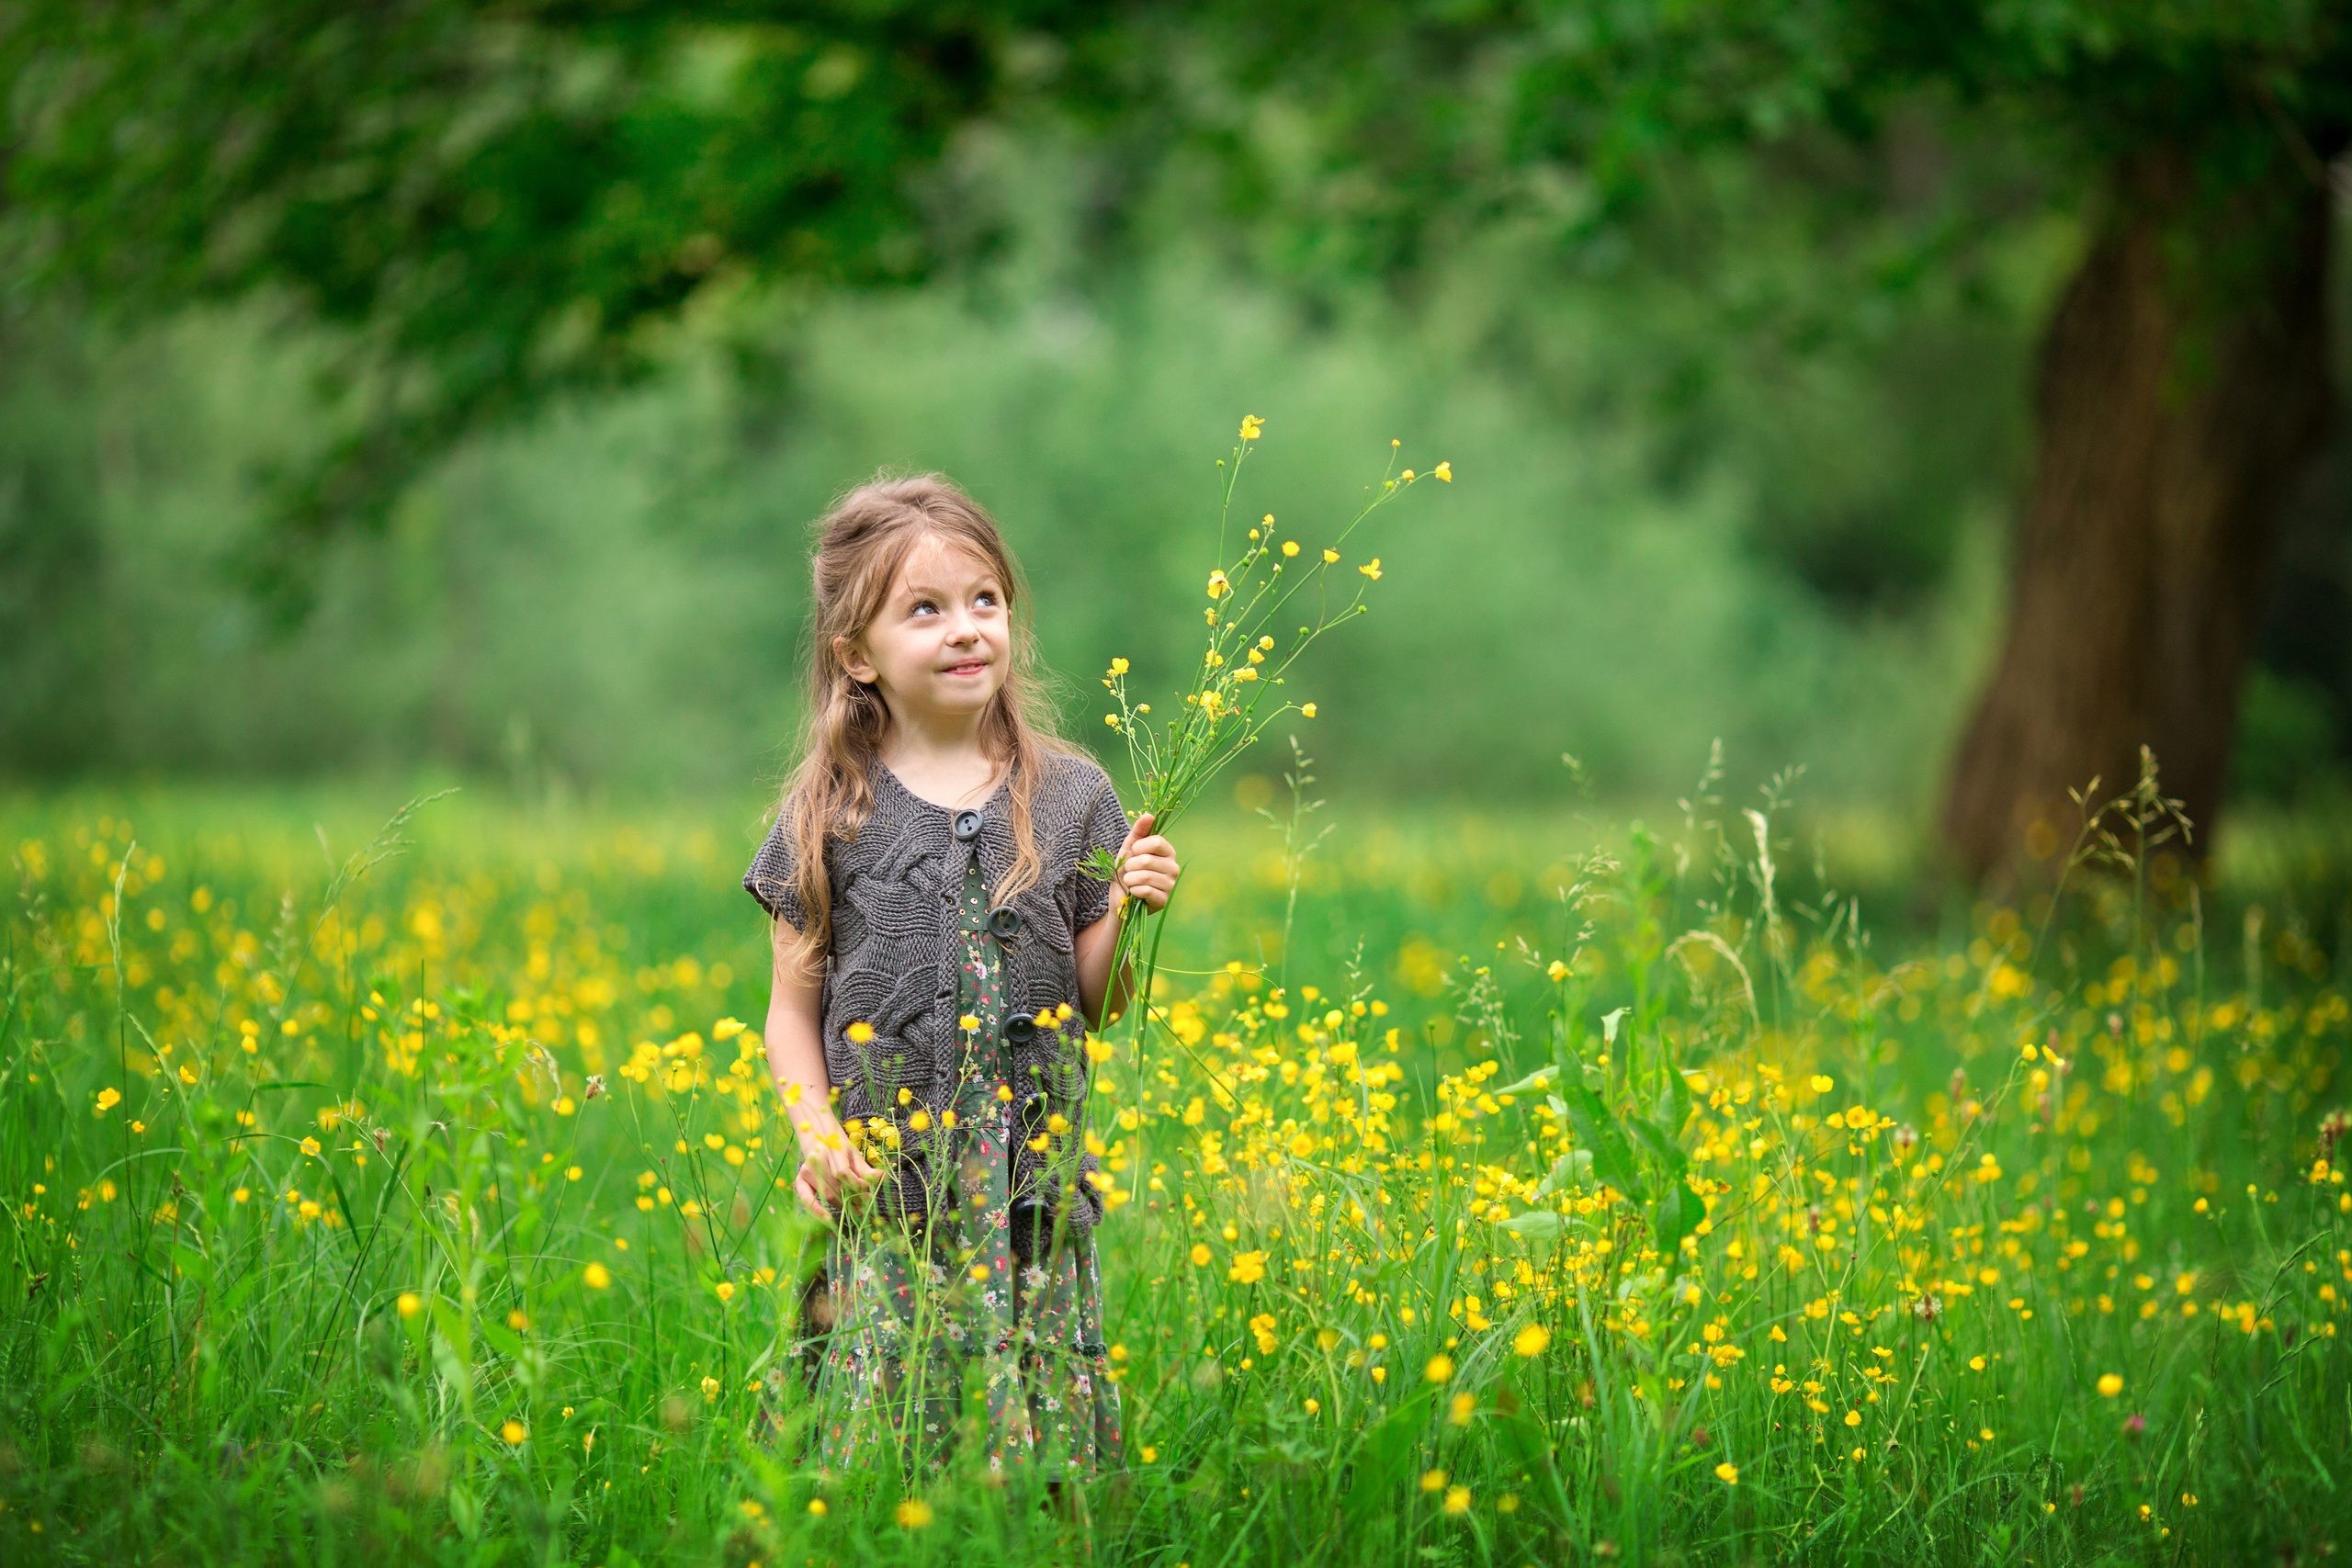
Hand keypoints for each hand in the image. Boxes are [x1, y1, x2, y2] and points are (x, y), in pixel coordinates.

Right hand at [781, 1091, 881, 1220]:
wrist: (819, 1137)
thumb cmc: (840, 1147)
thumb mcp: (854, 1154)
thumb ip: (866, 1169)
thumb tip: (883, 1177)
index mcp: (831, 1150)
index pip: (843, 1173)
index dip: (857, 1185)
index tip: (869, 1192)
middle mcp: (816, 1160)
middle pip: (837, 1187)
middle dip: (853, 1199)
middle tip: (865, 1206)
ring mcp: (806, 1170)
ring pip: (827, 1194)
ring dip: (843, 1205)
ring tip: (857, 1210)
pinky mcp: (800, 1179)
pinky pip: (806, 1198)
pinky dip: (816, 1210)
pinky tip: (828, 1218)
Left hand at [1115, 812, 1181, 912]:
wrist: (1120, 897)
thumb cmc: (1126, 870)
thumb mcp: (1129, 848)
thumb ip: (1139, 831)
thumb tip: (1149, 815)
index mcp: (1168, 852)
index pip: (1156, 841)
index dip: (1138, 847)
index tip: (1133, 853)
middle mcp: (1174, 867)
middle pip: (1147, 860)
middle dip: (1130, 866)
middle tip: (1129, 871)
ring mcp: (1171, 885)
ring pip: (1145, 876)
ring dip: (1130, 879)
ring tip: (1130, 881)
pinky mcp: (1164, 901)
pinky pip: (1145, 890)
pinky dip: (1133, 890)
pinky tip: (1134, 892)